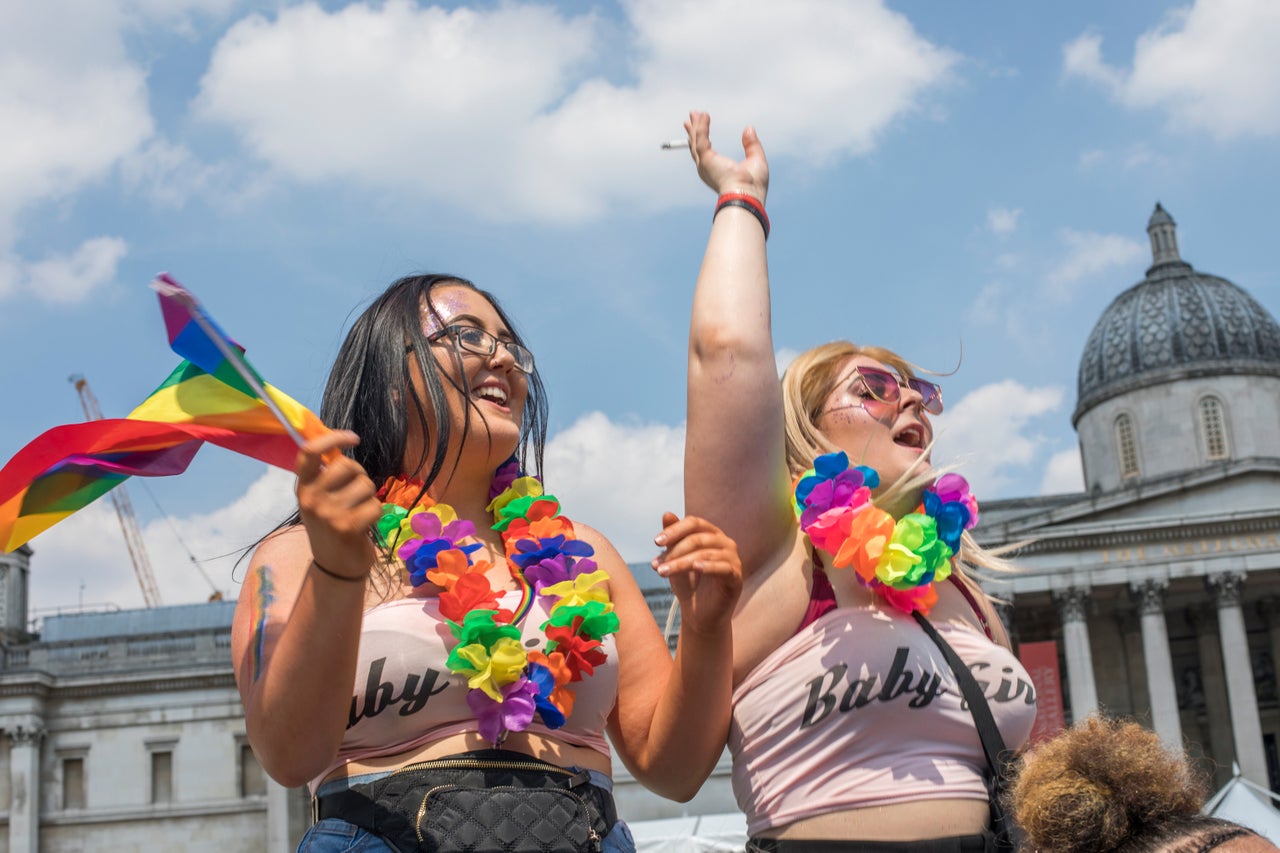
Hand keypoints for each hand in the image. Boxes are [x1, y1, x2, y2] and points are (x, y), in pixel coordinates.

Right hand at [295, 431, 382, 580]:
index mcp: (303, 488)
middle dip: (360, 476)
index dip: (332, 437)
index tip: (353, 437)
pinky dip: (376, 513)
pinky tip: (365, 525)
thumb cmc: (332, 527)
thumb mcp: (320, 500)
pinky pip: (375, 505)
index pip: (309, 451)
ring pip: (366, 485)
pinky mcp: (347, 527)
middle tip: (356, 494)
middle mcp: (311, 498)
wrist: (335, 567)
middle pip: (347, 465)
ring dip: (369, 497)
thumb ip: (327, 476)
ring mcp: (328, 513)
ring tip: (359, 512)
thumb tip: (341, 442)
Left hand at [651, 511, 742, 636]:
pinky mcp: (736, 577)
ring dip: (680, 563)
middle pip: (697, 538)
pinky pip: (724, 568)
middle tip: (656, 564)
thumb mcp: (676, 560)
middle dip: (674, 551)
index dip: (674, 530)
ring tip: (662, 572)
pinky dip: (709, 567)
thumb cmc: (688, 584)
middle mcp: (725, 542)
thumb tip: (667, 513)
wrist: (699, 615)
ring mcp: (733, 559)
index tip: (656, 542)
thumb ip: (672, 538)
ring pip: (705, 554)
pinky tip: (696, 568)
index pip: (694, 523)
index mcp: (711, 534)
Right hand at [683, 110, 768, 202]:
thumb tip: (749, 129)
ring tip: (696, 113)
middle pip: (696, 145)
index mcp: (717, 171)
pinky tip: (704, 116)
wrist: (747, 196)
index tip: (701, 126)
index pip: (705, 152)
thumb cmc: (753, 185)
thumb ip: (752, 145)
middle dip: (693, 131)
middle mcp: (707, 169)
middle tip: (691, 117)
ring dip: (696, 126)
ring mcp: (704, 164)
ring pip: (696, 141)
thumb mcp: (756, 160)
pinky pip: (701, 139)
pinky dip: (702, 126)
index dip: (702, 138)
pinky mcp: (706, 159)